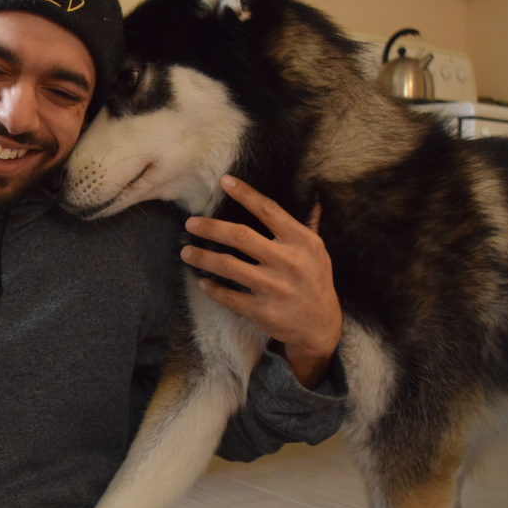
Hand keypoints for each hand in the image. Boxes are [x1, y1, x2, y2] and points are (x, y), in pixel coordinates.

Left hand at [179, 175, 341, 387]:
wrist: (321, 326)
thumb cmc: (315, 281)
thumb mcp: (317, 251)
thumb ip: (307, 225)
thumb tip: (311, 196)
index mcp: (302, 241)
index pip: (269, 211)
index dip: (245, 194)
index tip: (224, 181)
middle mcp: (288, 262)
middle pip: (241, 237)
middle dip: (211, 228)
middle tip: (190, 224)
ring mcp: (275, 288)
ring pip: (229, 266)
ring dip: (203, 258)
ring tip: (186, 253)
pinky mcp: (263, 311)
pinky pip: (230, 297)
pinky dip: (213, 289)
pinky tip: (203, 282)